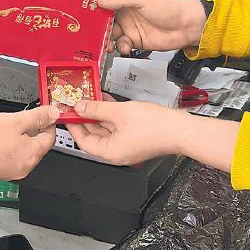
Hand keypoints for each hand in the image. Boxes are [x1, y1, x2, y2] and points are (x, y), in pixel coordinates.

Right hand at [0, 106, 59, 179]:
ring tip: (3, 127)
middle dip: (31, 129)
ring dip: (18, 137)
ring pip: (23, 150)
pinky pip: (11, 156)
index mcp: (33, 154)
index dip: (48, 122)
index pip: (50, 137)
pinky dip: (8, 145)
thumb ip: (37, 116)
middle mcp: (26, 167)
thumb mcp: (15, 121)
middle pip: (37, 144)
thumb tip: (54, 114)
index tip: (43, 112)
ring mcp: (12, 172)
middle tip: (19, 118)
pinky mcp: (0, 172)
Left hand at [65, 99, 186, 164]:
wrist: (180, 129)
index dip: (74, 126)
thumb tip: (80, 107)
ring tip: (90, 98)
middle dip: (86, 117)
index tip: (68, 113)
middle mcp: (117, 152)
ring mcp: (126, 145)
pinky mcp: (135, 138)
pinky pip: (117, 127)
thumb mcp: (120, 112)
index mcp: (110, 152)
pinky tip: (107, 101)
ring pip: (106, 129)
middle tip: (78, 103)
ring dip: (98, 114)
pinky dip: (111, 115)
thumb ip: (97, 109)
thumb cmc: (155, 126)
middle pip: (94, 135)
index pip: (83, 141)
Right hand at [98, 0, 208, 55]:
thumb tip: (101, 0)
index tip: (82, 12)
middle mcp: (125, 12)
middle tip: (90, 33)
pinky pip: (121, 45)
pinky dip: (120, 47)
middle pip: (103, 20)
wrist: (185, 27)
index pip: (104, 0)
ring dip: (106, 39)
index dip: (92, 6)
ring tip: (107, 43)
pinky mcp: (135, 41)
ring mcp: (129, 27)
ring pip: (110, 34)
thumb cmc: (168, 7)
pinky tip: (125, 46)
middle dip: (96, 27)